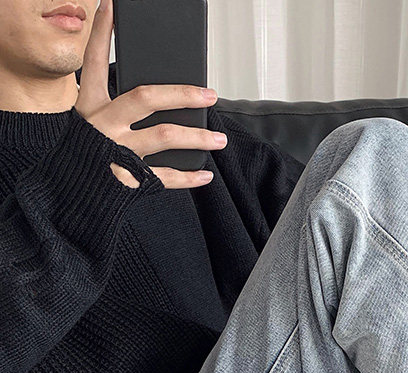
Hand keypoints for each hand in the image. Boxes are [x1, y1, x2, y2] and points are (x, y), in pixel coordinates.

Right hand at [74, 0, 224, 188]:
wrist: (67, 196)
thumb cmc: (85, 156)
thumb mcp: (89, 122)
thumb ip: (116, 106)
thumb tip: (158, 94)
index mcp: (90, 106)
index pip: (96, 61)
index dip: (103, 33)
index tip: (112, 7)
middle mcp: (104, 125)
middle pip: (147, 98)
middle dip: (183, 94)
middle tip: (209, 94)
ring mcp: (118, 151)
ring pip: (165, 137)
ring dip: (197, 137)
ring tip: (219, 139)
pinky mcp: (128, 179)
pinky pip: (165, 177)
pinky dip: (189, 177)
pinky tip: (205, 174)